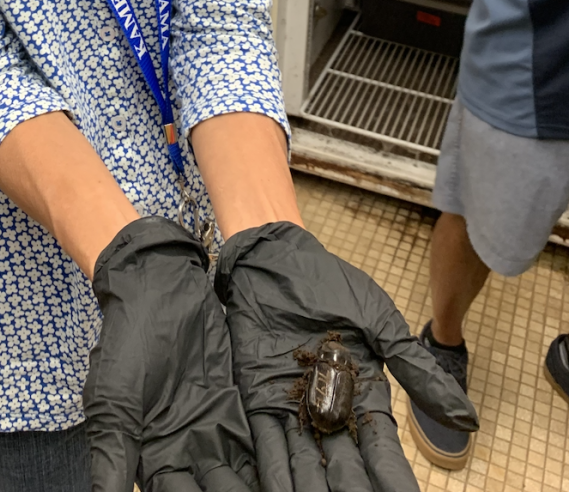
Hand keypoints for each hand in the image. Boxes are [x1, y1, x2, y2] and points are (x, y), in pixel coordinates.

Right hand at [84, 217, 259, 491]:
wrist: (159, 285)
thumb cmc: (128, 341)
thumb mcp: (114, 399)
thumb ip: (113, 455)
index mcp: (151, 456)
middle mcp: (184, 451)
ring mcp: (212, 428)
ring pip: (240, 478)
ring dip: (259, 489)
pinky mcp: (236, 404)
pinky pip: (258, 444)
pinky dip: (273, 464)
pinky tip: (293, 476)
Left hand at [215, 223, 477, 491]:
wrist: (277, 259)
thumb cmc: (330, 285)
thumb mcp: (381, 326)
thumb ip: (416, 372)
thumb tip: (469, 420)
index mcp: (363, 397)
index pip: (381, 452)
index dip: (391, 480)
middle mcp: (330, 410)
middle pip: (344, 465)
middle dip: (350, 490)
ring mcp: (294, 407)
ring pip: (307, 462)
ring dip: (313, 488)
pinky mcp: (259, 399)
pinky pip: (268, 442)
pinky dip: (275, 471)